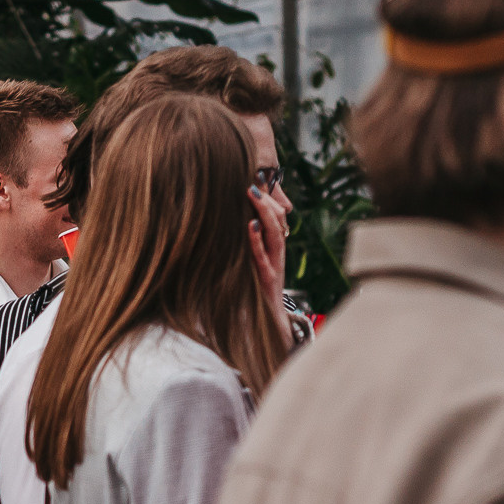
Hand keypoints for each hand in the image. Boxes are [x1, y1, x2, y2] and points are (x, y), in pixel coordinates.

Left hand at [248, 184, 288, 337]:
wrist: (268, 325)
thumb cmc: (254, 294)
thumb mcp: (249, 265)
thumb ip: (243, 246)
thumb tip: (225, 225)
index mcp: (272, 248)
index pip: (273, 217)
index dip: (267, 198)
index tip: (255, 179)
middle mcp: (276, 254)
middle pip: (277, 220)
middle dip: (266, 199)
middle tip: (253, 178)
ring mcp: (274, 265)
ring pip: (275, 233)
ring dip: (264, 211)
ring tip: (252, 193)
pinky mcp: (267, 279)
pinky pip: (264, 256)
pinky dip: (257, 240)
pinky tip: (251, 225)